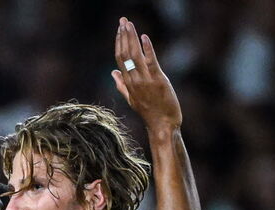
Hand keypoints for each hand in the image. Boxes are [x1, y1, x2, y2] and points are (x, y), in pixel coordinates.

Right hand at [112, 18, 180, 133]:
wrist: (162, 124)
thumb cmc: (149, 111)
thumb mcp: (132, 98)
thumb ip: (121, 84)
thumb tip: (112, 72)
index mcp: (128, 83)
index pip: (120, 59)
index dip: (119, 43)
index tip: (119, 29)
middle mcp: (134, 80)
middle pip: (125, 54)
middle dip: (124, 36)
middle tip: (123, 20)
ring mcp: (145, 80)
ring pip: (135, 56)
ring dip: (132, 38)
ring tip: (130, 24)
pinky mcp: (158, 80)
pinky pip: (150, 62)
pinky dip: (147, 49)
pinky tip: (144, 37)